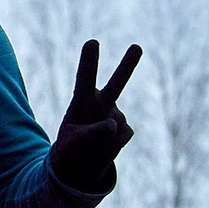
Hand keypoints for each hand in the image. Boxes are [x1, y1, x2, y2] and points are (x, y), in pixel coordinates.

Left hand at [50, 39, 142, 192]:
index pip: (84, 78)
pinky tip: (104, 147)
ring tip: (91, 145)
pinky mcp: (124, 129)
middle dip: (128, 66)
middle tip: (137, 47)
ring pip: (116, 123)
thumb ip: (91, 133)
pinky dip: (113, 145)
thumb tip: (113, 126)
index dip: (88, 61)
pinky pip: (123, 135)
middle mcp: (99, 103)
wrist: (79, 165)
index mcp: (81, 100)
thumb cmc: (70, 148)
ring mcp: (114, 115)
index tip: (92, 42)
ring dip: (106, 135)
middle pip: (116, 84)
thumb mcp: (72, 142)